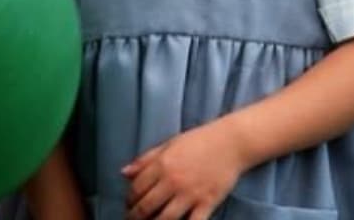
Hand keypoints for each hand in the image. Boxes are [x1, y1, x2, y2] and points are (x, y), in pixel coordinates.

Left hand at [122, 122, 245, 219]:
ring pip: (165, 218)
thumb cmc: (198, 141)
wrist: (230, 142)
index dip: (129, 199)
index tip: (129, 204)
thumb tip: (124, 173)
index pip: (136, 188)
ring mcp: (190, 194)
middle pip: (146, 206)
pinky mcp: (207, 203)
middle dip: (136, 216)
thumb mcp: (168, 145)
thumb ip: (145, 160)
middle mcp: (173, 181)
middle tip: (133, 219)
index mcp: (161, 165)